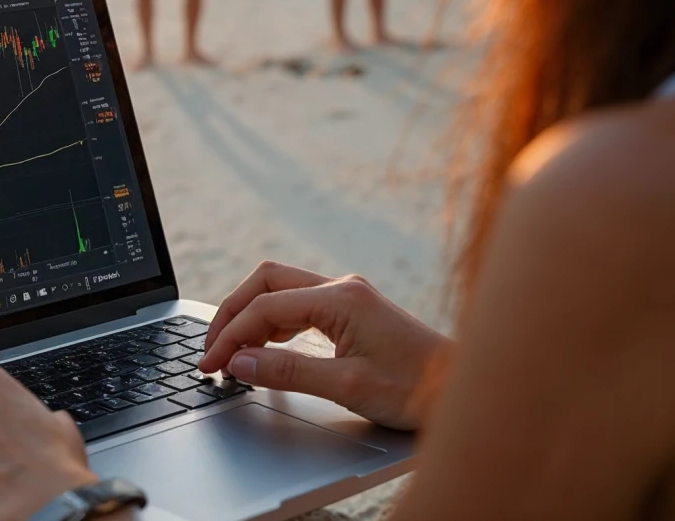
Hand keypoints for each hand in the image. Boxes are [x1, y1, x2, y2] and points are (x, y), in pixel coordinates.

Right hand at [197, 261, 448, 429]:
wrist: (463, 390)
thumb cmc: (417, 387)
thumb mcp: (347, 385)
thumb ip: (288, 372)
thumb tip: (241, 363)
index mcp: (341, 297)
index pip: (265, 307)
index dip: (231, 336)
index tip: (212, 365)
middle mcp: (342, 287)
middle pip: (266, 283)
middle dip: (232, 314)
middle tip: (211, 351)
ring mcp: (348, 297)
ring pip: (281, 292)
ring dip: (251, 318)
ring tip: (230, 353)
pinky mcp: (352, 311)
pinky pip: (299, 307)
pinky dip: (272, 324)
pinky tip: (263, 348)